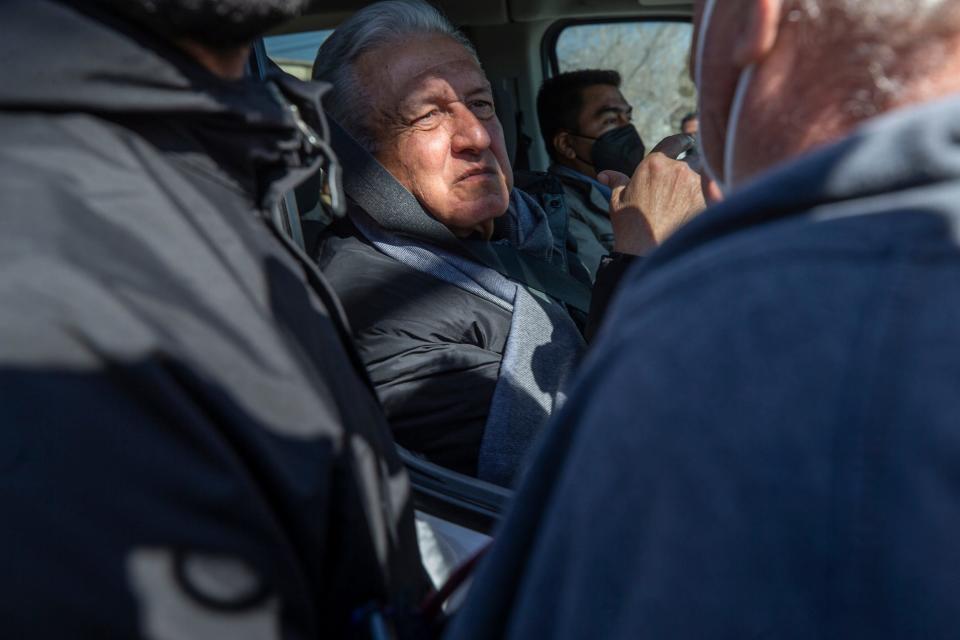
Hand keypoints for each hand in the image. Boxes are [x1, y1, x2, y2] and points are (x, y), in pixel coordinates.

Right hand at [599, 134, 705, 255]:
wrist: (646, 250)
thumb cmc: (629, 225)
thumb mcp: (617, 200)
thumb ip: (616, 181)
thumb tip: (604, 175)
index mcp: (654, 163)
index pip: (674, 140)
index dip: (682, 141)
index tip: (687, 142)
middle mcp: (677, 168)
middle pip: (693, 156)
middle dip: (692, 164)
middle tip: (687, 179)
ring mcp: (694, 184)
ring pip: (705, 174)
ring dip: (701, 180)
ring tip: (694, 195)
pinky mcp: (706, 200)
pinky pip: (712, 192)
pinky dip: (709, 196)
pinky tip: (701, 207)